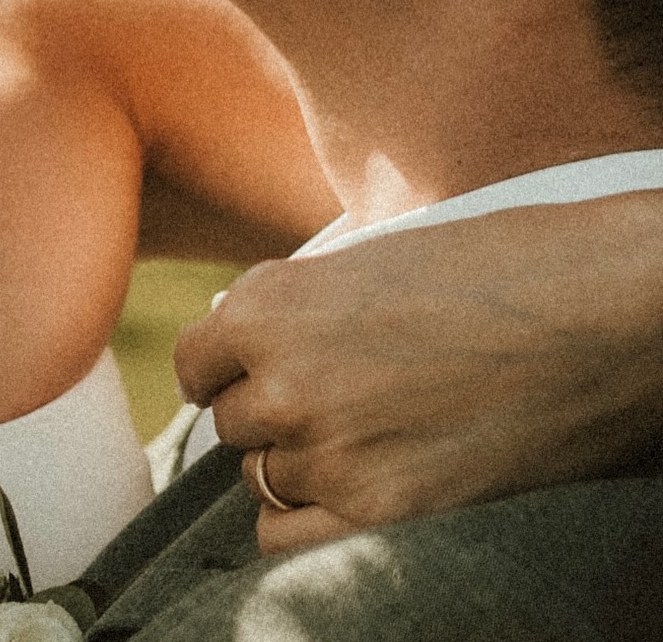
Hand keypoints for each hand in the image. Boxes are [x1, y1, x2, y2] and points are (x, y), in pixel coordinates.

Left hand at [174, 193, 662, 552]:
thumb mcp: (367, 260)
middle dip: (265, 404)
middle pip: (229, 421)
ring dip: (293, 455)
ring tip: (355, 427)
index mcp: (268, 303)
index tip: (250, 362)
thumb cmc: (494, 264)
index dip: (225, 360)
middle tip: (328, 388)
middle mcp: (280, 381)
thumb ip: (293, 302)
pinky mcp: (380, 510)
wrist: (601, 315)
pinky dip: (301, 516)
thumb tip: (236, 326)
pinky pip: (284, 535)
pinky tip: (339, 486)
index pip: (195, 360)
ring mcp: (328, 453)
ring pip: (261, 475)